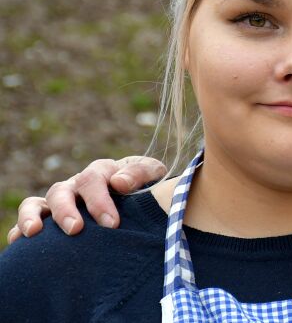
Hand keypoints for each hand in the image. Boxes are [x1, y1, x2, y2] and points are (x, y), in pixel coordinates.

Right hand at [6, 156, 166, 243]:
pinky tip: (18, 242)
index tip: (112, 224)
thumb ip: (140, 174)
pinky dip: (20, 228)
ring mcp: (62, 200)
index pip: (94, 178)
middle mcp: (77, 184)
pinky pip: (30, 219)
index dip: (100, 200)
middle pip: (62, 190)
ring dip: (32, 216)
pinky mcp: (51, 217)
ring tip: (33, 233)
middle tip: (75, 229)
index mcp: (103, 171)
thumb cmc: (147, 186)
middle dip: (66, 210)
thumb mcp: (152, 174)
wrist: (143, 198)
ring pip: (38, 202)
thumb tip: (119, 182)